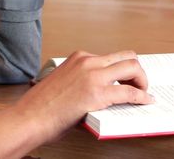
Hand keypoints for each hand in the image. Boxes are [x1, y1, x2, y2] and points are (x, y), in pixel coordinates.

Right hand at [11, 51, 152, 142]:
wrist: (29, 118)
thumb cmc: (41, 106)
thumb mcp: (64, 83)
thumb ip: (83, 81)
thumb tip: (102, 92)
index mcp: (79, 57)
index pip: (110, 57)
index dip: (123, 69)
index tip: (128, 78)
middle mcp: (87, 61)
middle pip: (126, 56)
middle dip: (137, 71)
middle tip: (139, 84)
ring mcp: (93, 75)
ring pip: (132, 67)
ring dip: (142, 80)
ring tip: (143, 92)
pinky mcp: (98, 93)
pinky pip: (129, 92)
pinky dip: (141, 96)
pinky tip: (144, 101)